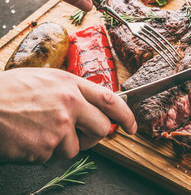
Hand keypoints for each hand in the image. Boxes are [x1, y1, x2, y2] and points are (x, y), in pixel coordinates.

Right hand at [0, 68, 135, 162]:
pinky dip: (42, 152)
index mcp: (70, 85)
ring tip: (38, 131)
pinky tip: (27, 138)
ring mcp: (58, 128)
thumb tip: (90, 106)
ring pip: (76, 148)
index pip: (110, 100)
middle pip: (101, 129)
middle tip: (79, 134)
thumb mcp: (45, 79)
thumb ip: (71, 91)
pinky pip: (52, 156)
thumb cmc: (8, 91)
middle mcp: (69, 105)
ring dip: (61, 145)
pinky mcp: (45, 148)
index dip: (126, 115)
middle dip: (94, 135)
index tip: (132, 126)